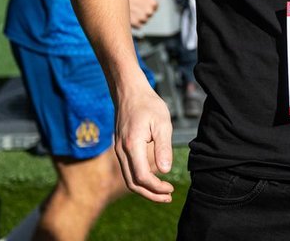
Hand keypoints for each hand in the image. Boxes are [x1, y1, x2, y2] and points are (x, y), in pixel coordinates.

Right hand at [114, 82, 174, 202]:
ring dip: (145, 189)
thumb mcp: (162, 123)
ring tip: (163, 193)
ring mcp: (119, 151)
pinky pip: (128, 170)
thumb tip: (165, 171)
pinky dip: (140, 180)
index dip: (156, 187)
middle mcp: (121, 152)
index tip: (171, 188)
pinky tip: (153, 179)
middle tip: (168, 197)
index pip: (142, 176)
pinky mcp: (121, 149)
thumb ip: (163, 147)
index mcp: (132, 146)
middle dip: (150, 194)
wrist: (129, 92)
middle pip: (133, 183)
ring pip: (129, 179)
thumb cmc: (148, 105)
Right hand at [127, 0, 167, 27]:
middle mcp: (149, 11)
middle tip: (135, 5)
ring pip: (144, 21)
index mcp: (153, 3)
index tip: (140, 1)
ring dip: (139, 17)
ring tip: (132, 10)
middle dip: (143, 11)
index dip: (147, 4)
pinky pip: (139, 26)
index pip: (155, 7)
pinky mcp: (135, 24)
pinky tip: (130, 16)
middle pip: (149, 14)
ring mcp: (142, 18)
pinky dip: (135, 23)